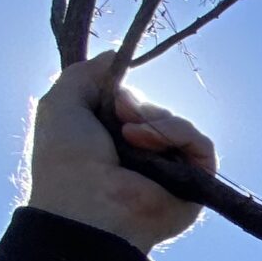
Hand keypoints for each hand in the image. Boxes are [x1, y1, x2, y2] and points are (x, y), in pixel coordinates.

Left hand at [25, 51, 216, 251]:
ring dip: (155, 120)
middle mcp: (141, 156)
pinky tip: (150, 143)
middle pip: (157, 110)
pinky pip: (200, 143)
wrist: (87, 205)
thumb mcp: (61, 102)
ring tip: (131, 136)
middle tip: (120, 113)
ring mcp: (169, 170)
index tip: (113, 94)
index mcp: (111, 142)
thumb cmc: (66, 160)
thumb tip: (116, 55)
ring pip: (178, 123)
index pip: (132, 104)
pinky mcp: (195, 182)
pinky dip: (178, 134)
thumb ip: (84, 73)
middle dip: (139, 106)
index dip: (125, 93)